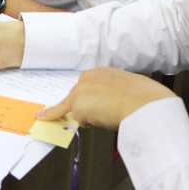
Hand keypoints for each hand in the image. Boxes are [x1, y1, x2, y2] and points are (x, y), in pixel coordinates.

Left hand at [39, 68, 175, 129]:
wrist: (145, 103)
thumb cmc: (145, 98)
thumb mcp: (130, 90)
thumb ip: (116, 95)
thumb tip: (112, 106)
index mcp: (103, 71)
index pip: (88, 87)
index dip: (90, 100)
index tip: (92, 105)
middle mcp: (89, 77)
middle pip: (77, 97)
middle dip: (86, 108)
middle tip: (107, 114)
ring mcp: (82, 90)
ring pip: (77, 109)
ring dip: (88, 117)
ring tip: (111, 117)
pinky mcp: (78, 104)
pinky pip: (70, 116)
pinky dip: (55, 116)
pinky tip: (42, 117)